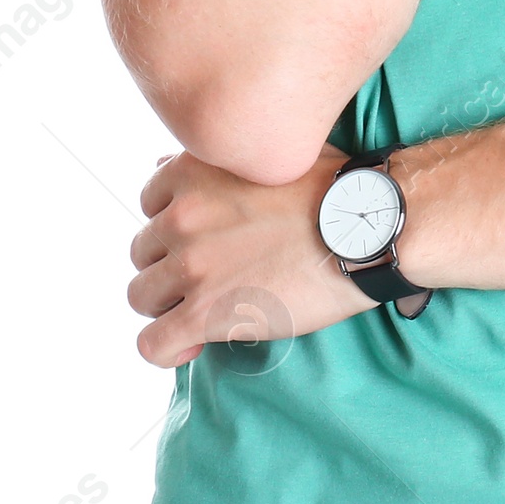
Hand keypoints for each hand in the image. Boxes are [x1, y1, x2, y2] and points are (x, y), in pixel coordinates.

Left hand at [127, 145, 375, 366]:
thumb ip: (215, 164)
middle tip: (211, 277)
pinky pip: (153, 344)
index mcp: (192, 170)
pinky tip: (194, 346)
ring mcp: (190, 265)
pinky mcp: (204, 313)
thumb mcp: (266, 154)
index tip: (201, 241)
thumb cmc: (328, 187)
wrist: (364, 227)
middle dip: (170, 265)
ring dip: (168, 305)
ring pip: (140, 297)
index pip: (149, 203)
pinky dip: (167, 349)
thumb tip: (170, 166)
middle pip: (142, 252)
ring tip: (204, 309)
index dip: (174, 225)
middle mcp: (181, 214)